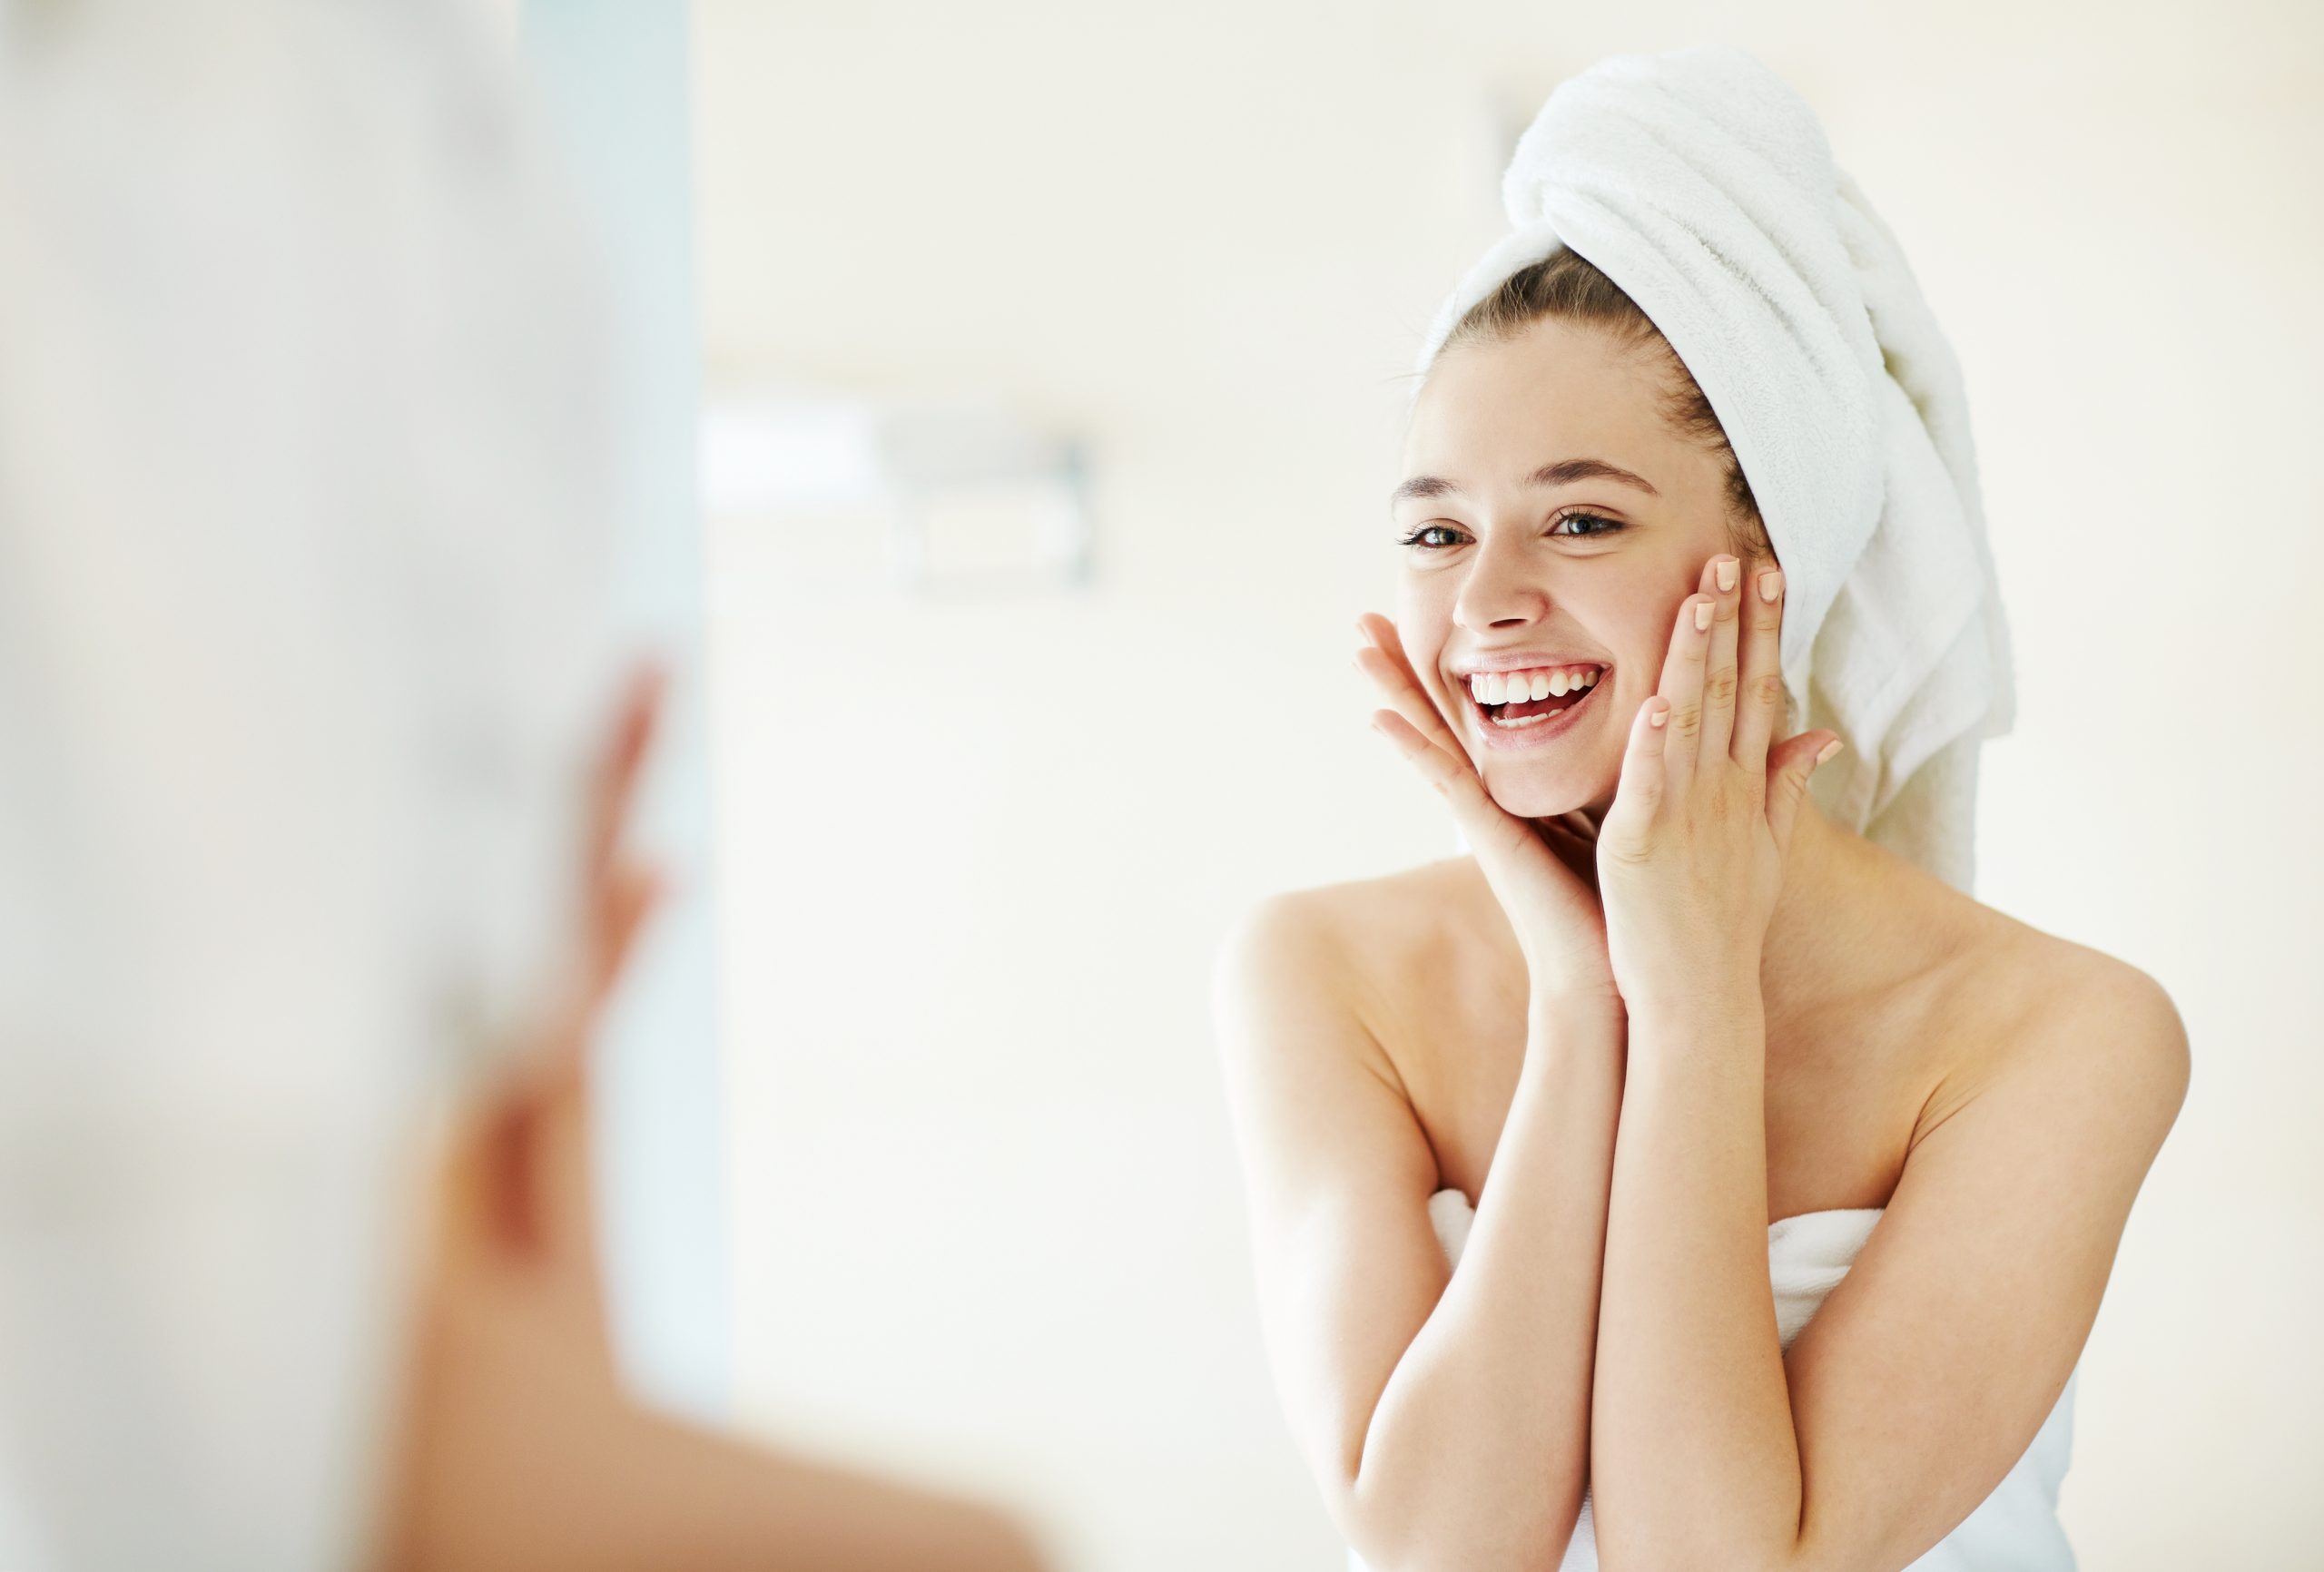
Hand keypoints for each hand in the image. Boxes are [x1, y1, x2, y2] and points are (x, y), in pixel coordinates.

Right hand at [1355, 612, 1616, 1005]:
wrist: (1609, 974)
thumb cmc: (1614, 903)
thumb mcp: (1614, 815)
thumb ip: (1612, 770)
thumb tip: (1643, 719)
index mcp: (1517, 789)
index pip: (1477, 715)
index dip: (1445, 670)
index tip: (1419, 621)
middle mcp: (1490, 798)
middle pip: (1440, 716)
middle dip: (1403, 667)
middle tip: (1364, 617)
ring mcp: (1484, 817)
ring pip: (1431, 740)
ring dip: (1392, 693)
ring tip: (1358, 648)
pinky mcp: (1489, 839)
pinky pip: (1447, 784)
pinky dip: (1413, 752)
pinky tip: (1380, 721)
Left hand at [1596, 557, 1838, 1011]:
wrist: (1700, 1000)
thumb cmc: (1722, 929)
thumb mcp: (1766, 852)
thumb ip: (1788, 788)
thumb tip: (1826, 735)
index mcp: (1744, 789)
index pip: (1760, 692)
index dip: (1765, 631)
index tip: (1769, 573)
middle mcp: (1721, 793)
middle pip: (1731, 691)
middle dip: (1734, 622)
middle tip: (1733, 553)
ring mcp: (1684, 817)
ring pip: (1691, 722)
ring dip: (1694, 659)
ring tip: (1698, 599)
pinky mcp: (1640, 845)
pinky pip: (1649, 786)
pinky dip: (1653, 745)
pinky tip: (1656, 700)